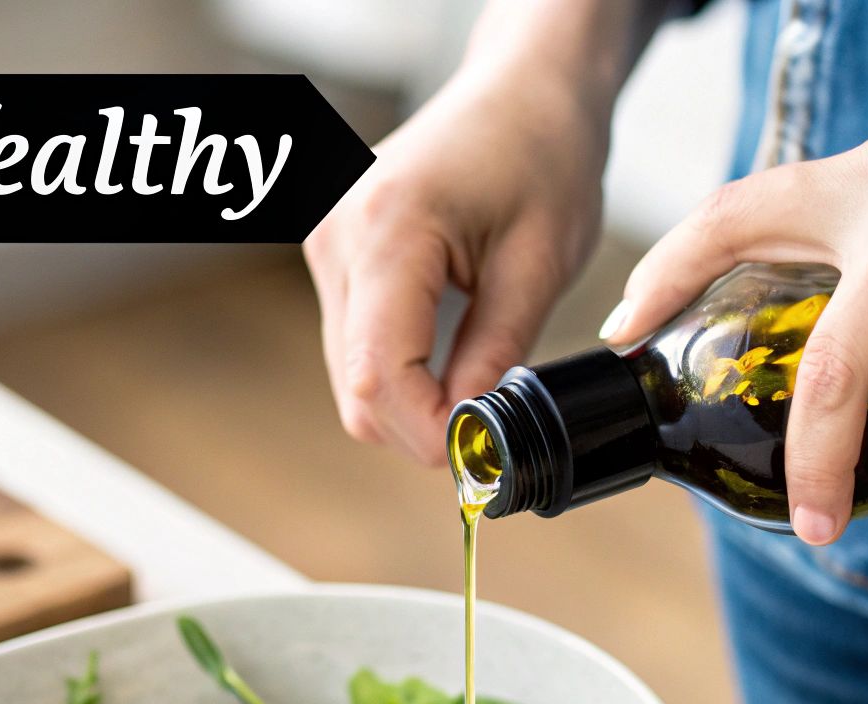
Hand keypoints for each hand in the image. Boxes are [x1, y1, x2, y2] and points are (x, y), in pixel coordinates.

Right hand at [307, 0, 663, 466]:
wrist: (522, 90)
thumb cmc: (542, 153)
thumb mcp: (539, 263)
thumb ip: (497, 353)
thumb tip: (472, 433)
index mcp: (388, 228)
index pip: (380, 375)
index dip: (429, 431)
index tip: (484, 450)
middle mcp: (337, 234)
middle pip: (356, 386)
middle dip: (421, 425)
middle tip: (491, 430)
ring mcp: (325, 242)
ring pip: (350, 373)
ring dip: (411, 399)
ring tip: (478, 384)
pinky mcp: (332, 251)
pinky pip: (353, 342)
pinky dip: (399, 369)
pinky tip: (449, 357)